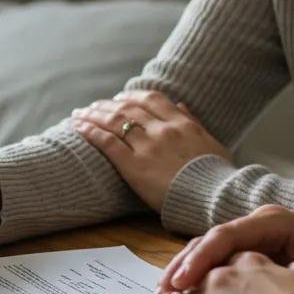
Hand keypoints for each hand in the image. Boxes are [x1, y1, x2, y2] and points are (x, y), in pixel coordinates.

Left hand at [73, 90, 231, 211]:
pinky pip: (108, 142)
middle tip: (91, 107)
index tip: (118, 98)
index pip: (150, 99)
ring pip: (113, 122)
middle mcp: (162, 130)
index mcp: (181, 123)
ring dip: (92, 115)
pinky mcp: (134, 166)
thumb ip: (194, 122)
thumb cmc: (216, 175)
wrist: (214, 197)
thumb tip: (181, 104)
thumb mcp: (212, 143)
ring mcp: (147, 146)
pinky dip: (91, 132)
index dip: (130, 96)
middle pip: (127, 108)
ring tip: (78, 114)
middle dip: (105, 105)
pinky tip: (79, 127)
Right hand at [150, 204, 293, 293]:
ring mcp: (251, 236)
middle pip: (207, 241)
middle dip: (180, 267)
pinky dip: (197, 276)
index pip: (224, 236)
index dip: (199, 259)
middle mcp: (255, 224)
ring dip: (182, 272)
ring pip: (206, 251)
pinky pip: (216, 260)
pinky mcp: (250, 251)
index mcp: (271, 222)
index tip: (181, 284)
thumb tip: (266, 291)